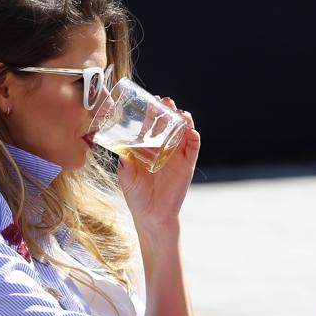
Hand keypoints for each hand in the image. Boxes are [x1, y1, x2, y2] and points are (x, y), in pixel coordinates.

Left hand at [117, 98, 199, 231]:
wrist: (152, 215)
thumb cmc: (136, 196)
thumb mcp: (126, 177)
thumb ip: (125, 165)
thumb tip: (122, 154)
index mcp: (148, 147)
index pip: (151, 123)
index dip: (152, 111)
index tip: (151, 99)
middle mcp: (164, 148)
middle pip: (169, 123)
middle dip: (169, 110)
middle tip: (166, 102)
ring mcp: (177, 155)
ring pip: (184, 131)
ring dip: (184, 119)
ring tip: (180, 113)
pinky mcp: (188, 164)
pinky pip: (194, 147)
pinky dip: (194, 137)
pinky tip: (191, 131)